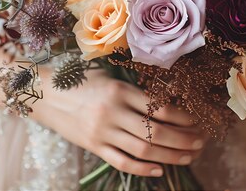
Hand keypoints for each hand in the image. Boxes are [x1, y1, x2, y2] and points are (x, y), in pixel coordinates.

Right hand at [31, 68, 205, 176]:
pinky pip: (122, 162)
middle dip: (183, 139)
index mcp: (119, 90)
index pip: (158, 107)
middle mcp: (111, 111)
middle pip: (155, 132)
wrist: (45, 94)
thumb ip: (134, 90)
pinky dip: (143, 169)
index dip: (182, 117)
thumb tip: (168, 103)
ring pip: (143, 149)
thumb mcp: (108, 76)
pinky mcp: (93, 146)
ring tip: (188, 156)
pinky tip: (159, 169)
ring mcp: (101, 131)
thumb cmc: (81, 81)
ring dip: (170, 155)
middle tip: (200, 142)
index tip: (196, 121)